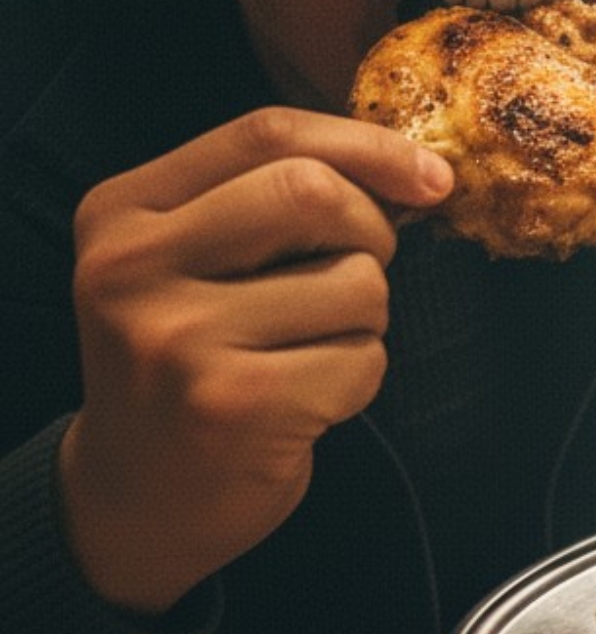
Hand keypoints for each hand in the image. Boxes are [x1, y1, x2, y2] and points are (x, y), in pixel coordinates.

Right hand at [60, 109, 452, 613]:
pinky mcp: (231, 404)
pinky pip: (361, 360)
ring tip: (307, 352)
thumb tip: (422, 172)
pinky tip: (304, 403)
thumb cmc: (197, 362)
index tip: (432, 177)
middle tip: (354, 277)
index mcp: (124, 211)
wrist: (140, 500)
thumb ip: (279, 199)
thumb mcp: (201, 261)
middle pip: (312, 192)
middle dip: (370, 233)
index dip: (367, 145)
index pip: (266, 134)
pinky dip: (358, 380)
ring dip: (365, 320)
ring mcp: (177, 338)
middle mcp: (132, 267)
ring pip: (355, 281)